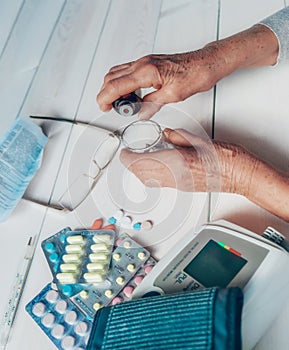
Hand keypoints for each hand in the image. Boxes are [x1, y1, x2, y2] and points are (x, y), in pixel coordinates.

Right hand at [97, 49, 226, 119]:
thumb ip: (152, 105)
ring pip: (117, 72)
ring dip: (113, 88)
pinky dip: (122, 82)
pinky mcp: (148, 62)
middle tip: (111, 108)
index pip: (116, 85)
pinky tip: (131, 94)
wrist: (205, 63)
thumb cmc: (194, 75)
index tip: (104, 108)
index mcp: (147, 72)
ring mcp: (144, 61)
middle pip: (111, 77)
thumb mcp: (172, 96)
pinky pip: (126, 70)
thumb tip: (141, 114)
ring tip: (123, 104)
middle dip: (106, 94)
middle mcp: (143, 63)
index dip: (105, 98)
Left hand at [120, 128, 257, 194]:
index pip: (141, 162)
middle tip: (127, 155)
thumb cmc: (224, 159)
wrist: (238, 175)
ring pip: (148, 181)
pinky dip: (149, 176)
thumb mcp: (198, 139)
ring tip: (137, 160)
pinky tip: (153, 167)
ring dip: (138, 172)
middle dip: (130, 165)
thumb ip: (178, 137)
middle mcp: (174, 175)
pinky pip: (158, 184)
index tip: (123, 152)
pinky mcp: (182, 188)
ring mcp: (177, 184)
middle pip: (141, 174)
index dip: (127, 158)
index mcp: (176, 161)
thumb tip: (166, 134)